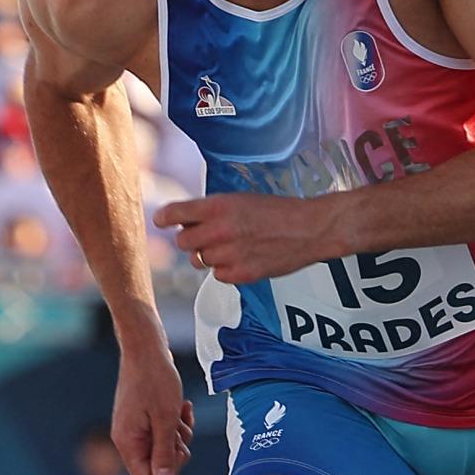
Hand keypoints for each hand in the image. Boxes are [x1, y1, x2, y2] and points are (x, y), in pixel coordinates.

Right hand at [113, 344, 193, 474]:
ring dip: (180, 434)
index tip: (178, 449)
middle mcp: (128, 438)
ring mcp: (136, 427)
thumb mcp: (166, 418)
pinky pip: (165, 431)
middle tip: (180, 428)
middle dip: (177, 450)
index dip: (167, 471)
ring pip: (165, 447)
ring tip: (181, 412)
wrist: (147, 348)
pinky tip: (184, 406)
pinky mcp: (145, 417)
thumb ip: (164, 451)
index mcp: (128, 442)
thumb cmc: (156, 380)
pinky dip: (177, 422)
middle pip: (158, 465)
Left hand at [155, 193, 341, 284]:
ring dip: (210, 255)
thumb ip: (211, 211)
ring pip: (200, 261)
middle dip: (193, 239)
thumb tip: (185, 223)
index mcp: (217, 206)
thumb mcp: (240, 199)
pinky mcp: (241, 274)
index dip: (165, 219)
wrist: (311, 229)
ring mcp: (229, 254)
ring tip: (233, 247)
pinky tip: (244, 258)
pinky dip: (227, 269)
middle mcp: (219, 230)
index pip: (173, 214)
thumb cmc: (279, 211)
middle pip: (183, 242)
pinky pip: (218, 275)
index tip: (163, 221)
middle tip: (210, 236)